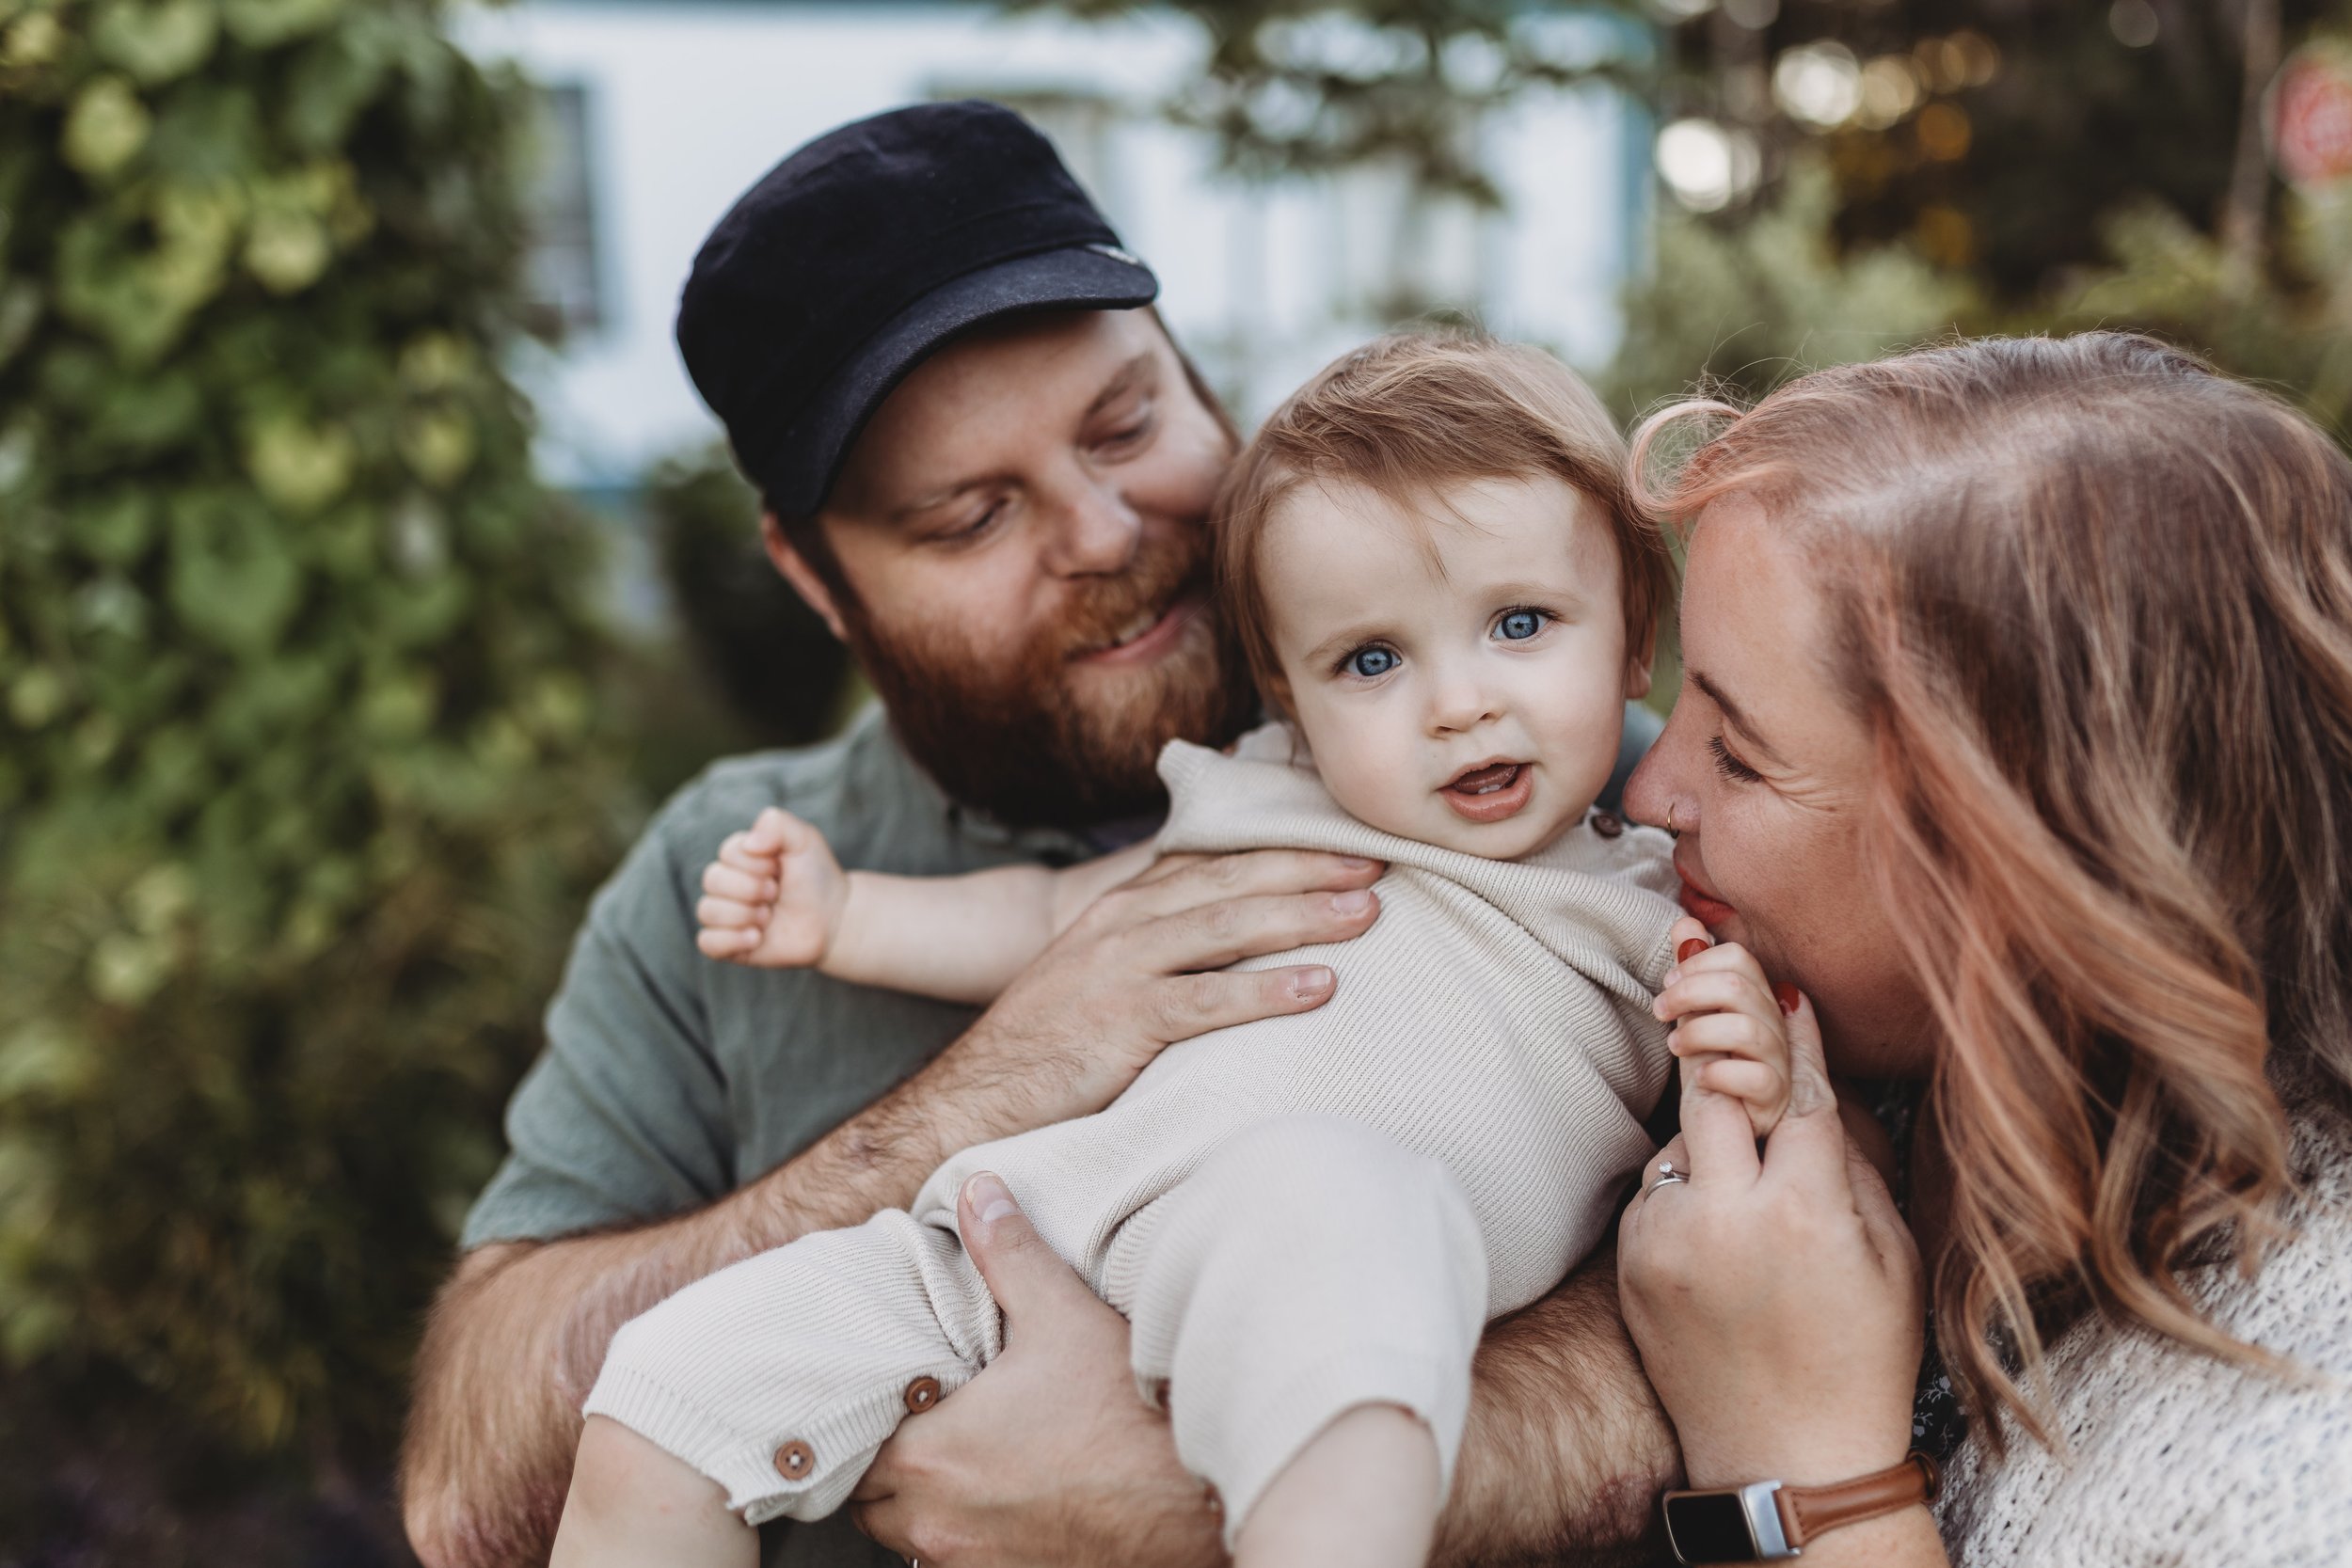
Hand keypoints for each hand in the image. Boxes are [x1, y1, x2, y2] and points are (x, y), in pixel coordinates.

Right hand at [694, 807, 846, 967]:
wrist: (834, 919)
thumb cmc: (816, 877)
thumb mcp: (804, 840)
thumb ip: (777, 824)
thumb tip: (749, 844)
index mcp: (739, 857)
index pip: (727, 853)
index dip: (756, 863)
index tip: (780, 869)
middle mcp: (727, 885)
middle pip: (712, 880)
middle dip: (751, 888)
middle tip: (776, 894)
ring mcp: (727, 916)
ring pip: (707, 911)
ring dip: (745, 914)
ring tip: (770, 917)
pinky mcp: (730, 945)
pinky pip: (707, 943)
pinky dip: (731, 940)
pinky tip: (756, 938)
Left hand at [851, 1175, 1226, 1567]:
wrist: (1197, 1508)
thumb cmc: (1130, 1420)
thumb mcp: (1065, 1318)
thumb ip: (1009, 1252)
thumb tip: (977, 1193)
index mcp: (932, 1457)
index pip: (853, 1445)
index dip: (870, 1413)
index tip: (898, 1388)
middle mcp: (939, 1523)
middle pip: (871, 1502)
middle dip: (889, 1462)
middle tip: (925, 1420)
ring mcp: (975, 1564)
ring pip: (912, 1538)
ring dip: (925, 1502)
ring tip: (966, 1456)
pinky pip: (962, 1563)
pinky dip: (969, 1533)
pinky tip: (1008, 1495)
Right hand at [944, 850, 1382, 1132]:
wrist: (972, 1099)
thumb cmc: (1049, 1048)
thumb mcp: (1100, 980)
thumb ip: (1159, 953)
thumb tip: (1234, 948)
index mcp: (1121, 909)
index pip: (1212, 862)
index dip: (1282, 849)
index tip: (1345, 842)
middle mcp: (1122, 925)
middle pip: (1231, 882)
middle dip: (1308, 868)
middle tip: (1379, 862)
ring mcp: (1119, 970)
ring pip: (1228, 929)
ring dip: (1303, 916)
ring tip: (1368, 914)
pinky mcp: (1122, 1022)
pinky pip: (1207, 1001)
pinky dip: (1267, 990)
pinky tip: (1320, 988)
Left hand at [1618, 947, 1923, 1491]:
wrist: (1786, 1458)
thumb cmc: (1860, 1357)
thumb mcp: (1891, 1258)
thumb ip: (1852, 1165)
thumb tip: (1818, 1081)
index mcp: (1804, 1216)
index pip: (1799, 1092)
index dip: (1795, 1035)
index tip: (1784, 983)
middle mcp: (1726, 1220)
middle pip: (1715, 1088)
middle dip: (1723, 1041)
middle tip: (1715, 987)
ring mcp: (1668, 1242)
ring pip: (1681, 1138)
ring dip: (1712, 1131)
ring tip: (1747, 1168)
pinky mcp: (1631, 1264)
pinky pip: (1659, 1190)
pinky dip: (1688, 1187)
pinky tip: (1720, 1223)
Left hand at [1652, 917, 1793, 1138]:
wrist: (1728, 1127)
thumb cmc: (1714, 1066)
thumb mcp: (1698, 1015)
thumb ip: (1694, 971)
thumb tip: (1685, 924)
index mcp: (1757, 999)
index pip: (1738, 958)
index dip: (1698, 963)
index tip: (1668, 982)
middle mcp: (1774, 1026)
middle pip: (1737, 987)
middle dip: (1687, 994)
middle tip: (1659, 1011)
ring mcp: (1779, 1063)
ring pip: (1746, 1030)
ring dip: (1698, 1032)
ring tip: (1674, 1045)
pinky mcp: (1774, 1100)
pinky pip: (1756, 1078)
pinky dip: (1721, 1072)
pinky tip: (1701, 1077)